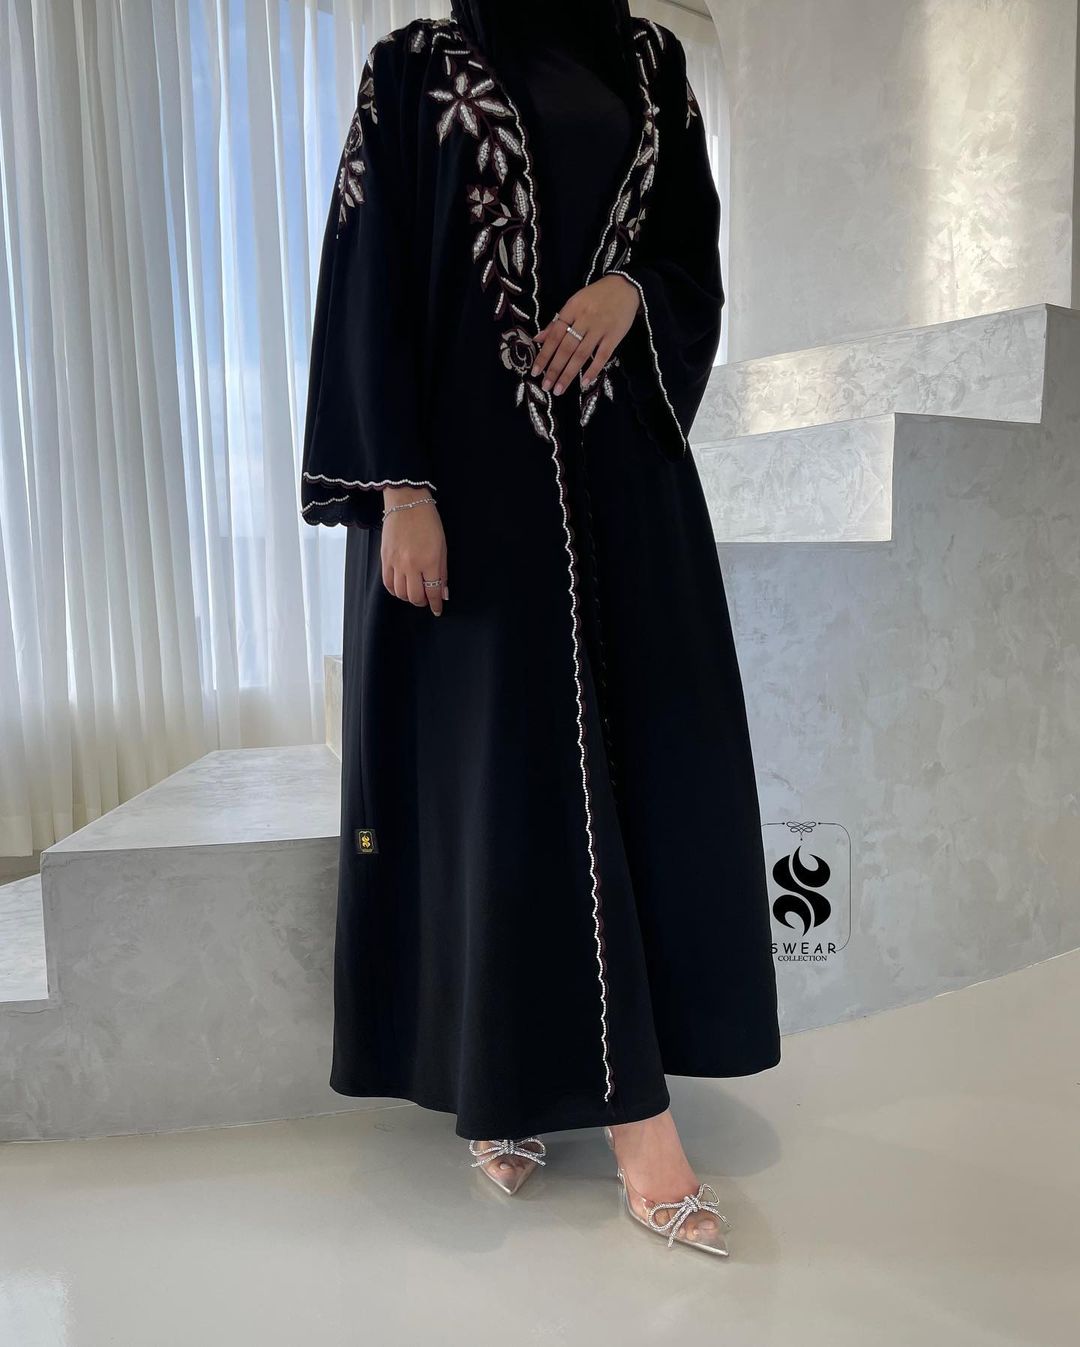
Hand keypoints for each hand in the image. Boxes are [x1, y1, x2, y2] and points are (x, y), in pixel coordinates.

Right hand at [381, 486, 448, 615]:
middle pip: (415, 596)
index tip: (437, 609)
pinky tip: (400, 588)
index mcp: (430, 561)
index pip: (432, 591)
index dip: (435, 604)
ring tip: (413, 593)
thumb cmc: (428, 522)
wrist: (407, 503)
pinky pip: (387, 583)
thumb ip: (442, 571)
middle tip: (425, 599)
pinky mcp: (385, 558)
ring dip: (408, 597)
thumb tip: (443, 592)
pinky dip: (394, 590)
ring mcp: (396, 563)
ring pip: (400, 593)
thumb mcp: (442, 546)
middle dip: (422, 602)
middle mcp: (412, 565)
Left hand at [531, 274, 640, 395]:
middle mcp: (584, 319)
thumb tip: (537, 339)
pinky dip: (593, 370)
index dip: (544, 354)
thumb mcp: (574, 303)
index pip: (554, 336)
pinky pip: (602, 356)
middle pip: (566, 348)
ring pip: (581, 354)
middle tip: (546, 386)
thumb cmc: (596, 296)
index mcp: (572, 309)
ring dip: (569, 374)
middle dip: (554, 369)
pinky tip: (584, 383)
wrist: (625, 287)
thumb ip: (557, 322)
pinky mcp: (614, 336)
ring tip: (559, 390)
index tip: (535, 372)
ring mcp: (600, 328)